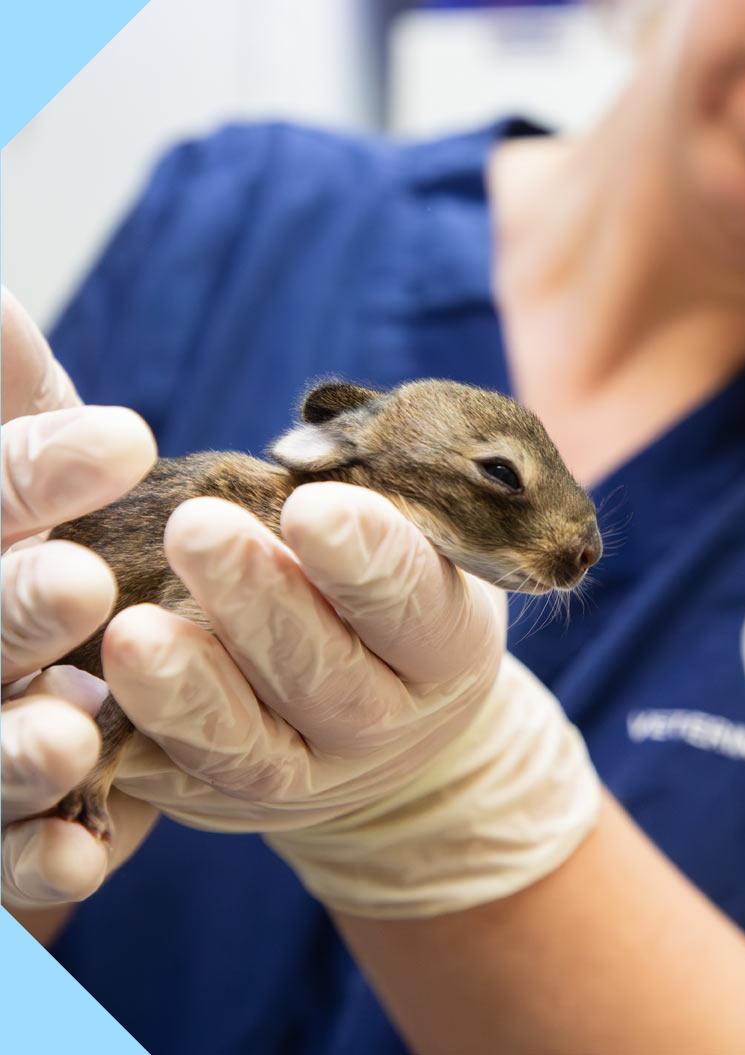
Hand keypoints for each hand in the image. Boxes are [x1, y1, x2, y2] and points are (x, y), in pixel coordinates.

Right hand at [1, 287, 157, 910]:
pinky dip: (37, 856)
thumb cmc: (41, 529)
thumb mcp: (34, 460)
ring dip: (12, 751)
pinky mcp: (4, 819)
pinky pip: (6, 852)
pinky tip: (86, 855)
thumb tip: (0, 297)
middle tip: (79, 585)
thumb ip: (10, 397)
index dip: (32, 474)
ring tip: (69, 740)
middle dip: (9, 612)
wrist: (56, 623)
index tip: (125, 439)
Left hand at [103, 484, 600, 916]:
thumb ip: (370, 504)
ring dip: (191, 688)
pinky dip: (141, 744)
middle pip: (329, 677)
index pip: (419, 606)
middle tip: (197, 527)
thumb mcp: (415, 543)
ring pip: (253, 748)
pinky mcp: (236, 804)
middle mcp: (391, 723)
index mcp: (447, 648)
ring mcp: (316, 778)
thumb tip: (300, 450)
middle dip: (260, 602)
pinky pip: (184, 785)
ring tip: (132, 629)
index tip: (315, 506)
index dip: (371, 562)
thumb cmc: (389, 588)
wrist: (388, 704)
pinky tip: (93, 700)